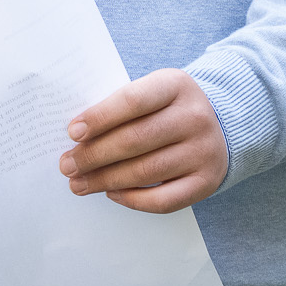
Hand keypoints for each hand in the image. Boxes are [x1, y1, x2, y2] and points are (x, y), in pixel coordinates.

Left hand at [60, 68, 226, 212]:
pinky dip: (133, 199)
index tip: (72, 133)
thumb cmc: (167, 107)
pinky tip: (111, 193)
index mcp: (175, 85)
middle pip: (135, 140)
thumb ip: (120, 107)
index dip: (99, 118)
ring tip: (78, 183)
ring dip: (106, 180)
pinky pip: (164, 199)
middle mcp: (195, 117)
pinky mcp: (207, 181)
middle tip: (67, 165)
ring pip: (146, 171)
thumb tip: (77, 138)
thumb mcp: (151, 91)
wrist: (219, 124)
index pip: (132, 101)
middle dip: (94, 155)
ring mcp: (204, 151)